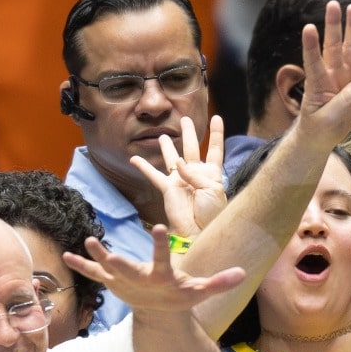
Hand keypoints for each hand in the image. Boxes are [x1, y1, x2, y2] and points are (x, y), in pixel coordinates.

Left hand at [63, 227, 244, 314]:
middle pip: (128, 270)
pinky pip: (94, 275)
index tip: (160, 228)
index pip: (163, 260)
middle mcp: (140, 282)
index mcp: (162, 279)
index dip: (162, 246)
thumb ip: (219, 282)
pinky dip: (81, 266)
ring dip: (96, 258)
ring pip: (108, 271)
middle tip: (108, 252)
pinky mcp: (113, 283)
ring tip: (87, 241)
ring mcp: (124, 283)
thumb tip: (243, 273)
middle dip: (117, 262)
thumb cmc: (180, 297)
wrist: (158, 314)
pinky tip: (66, 256)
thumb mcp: (200, 291)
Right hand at [130, 115, 228, 238]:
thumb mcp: (213, 190)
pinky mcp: (168, 189)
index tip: (216, 118)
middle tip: (185, 119)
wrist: (199, 233)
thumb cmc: (211, 215)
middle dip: (189, 133)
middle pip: (192, 148)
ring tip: (162, 135)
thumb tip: (178, 163)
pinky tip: (134, 159)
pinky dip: (143, 167)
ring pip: (173, 158)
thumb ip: (196, 174)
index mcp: (212, 175)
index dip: (216, 134)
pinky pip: (153, 175)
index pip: (215, 150)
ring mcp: (180, 181)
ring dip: (167, 146)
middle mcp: (195, 175)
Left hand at [296, 1, 350, 148]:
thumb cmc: (320, 127)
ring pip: (350, 48)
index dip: (310, 46)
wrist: (322, 134)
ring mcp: (345, 75)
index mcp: (317, 84)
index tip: (308, 28)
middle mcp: (331, 74)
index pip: (312, 62)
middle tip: (333, 4)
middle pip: (333, 46)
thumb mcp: (329, 119)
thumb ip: (345, 102)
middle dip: (333, 26)